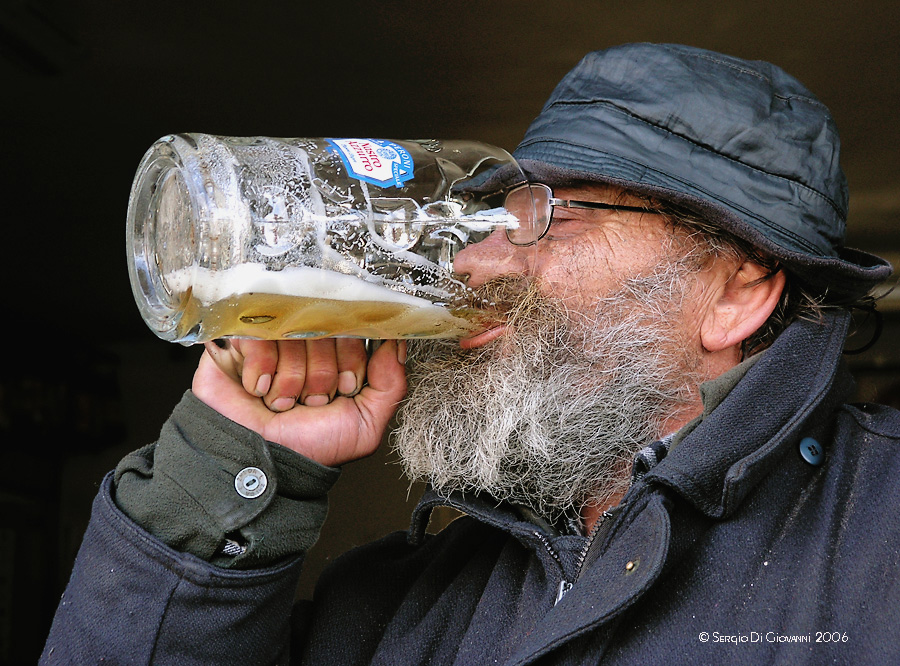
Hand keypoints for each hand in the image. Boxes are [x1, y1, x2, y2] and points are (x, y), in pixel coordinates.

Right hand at [193, 338, 407, 466]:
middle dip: (321, 377)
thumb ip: (390, 385)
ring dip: (289, 381)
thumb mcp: (364, 425)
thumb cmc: (308, 447)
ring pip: (293, 337)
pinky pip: (260, 338)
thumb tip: (396, 343)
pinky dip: (261, 371)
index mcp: (337, 354)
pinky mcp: (238, 340)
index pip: (356, 331)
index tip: (343, 390)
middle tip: (310, 401)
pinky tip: (259, 390)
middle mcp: (307, 342)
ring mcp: (272, 338)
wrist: (260, 464)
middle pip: (326, 332)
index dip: (351, 363)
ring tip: (281, 402)